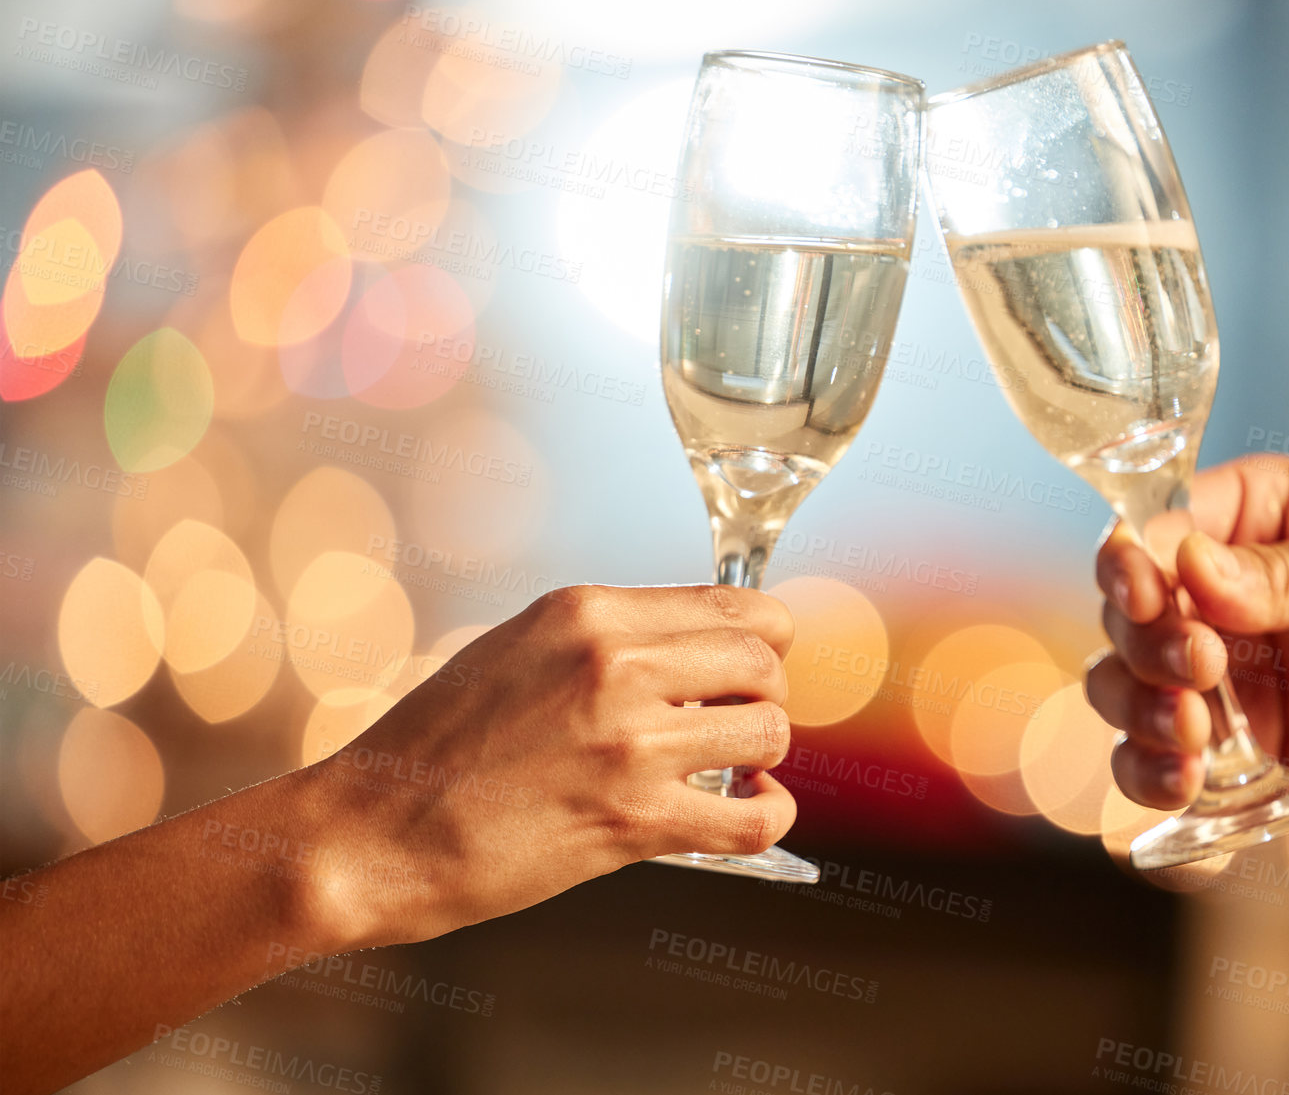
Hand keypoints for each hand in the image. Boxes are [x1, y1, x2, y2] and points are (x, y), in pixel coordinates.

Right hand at [292, 584, 796, 951]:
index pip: (732, 605)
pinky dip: (767, 818)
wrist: (369, 834)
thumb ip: (604, 641)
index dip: (762, 640)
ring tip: (731, 772)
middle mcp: (615, 664)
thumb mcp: (516, 651)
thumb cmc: (432, 750)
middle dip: (763, 697)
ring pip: (769, 733)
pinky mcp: (634, 820)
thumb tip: (690, 648)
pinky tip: (744, 814)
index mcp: (586, 613)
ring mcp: (629, 742)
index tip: (754, 667)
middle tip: (736, 725)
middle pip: (762, 662)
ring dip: (761, 758)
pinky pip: (755, 818)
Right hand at [1087, 455, 1288, 812]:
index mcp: (1259, 514)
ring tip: (1189, 741)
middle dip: (1144, 649)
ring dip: (1137, 714)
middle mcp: (1227, 592)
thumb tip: (1194, 571)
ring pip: (1127, 689)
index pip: (1159, 529)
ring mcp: (1235, 674)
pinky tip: (1183, 787)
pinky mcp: (1252, 748)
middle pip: (1129, 614)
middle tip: (1200, 675)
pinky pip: (1170, 764)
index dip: (1136, 567)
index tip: (1152, 601)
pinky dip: (1153, 777)